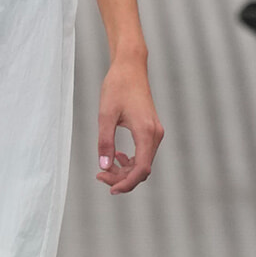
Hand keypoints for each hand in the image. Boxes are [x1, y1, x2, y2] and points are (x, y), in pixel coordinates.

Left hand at [96, 56, 162, 193]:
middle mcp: (155, 134)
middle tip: (100, 176)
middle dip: (122, 178)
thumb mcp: (105, 115)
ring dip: (126, 170)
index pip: (141, 169)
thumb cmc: (117, 87)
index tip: (110, 188)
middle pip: (143, 169)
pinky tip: (117, 156)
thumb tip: (104, 166)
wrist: (130, 68)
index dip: (126, 183)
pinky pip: (144, 153)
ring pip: (143, 163)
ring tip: (105, 168)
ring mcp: (155, 132)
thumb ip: (105, 142)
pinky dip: (131, 160)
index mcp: (145, 132)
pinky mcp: (151, 130)